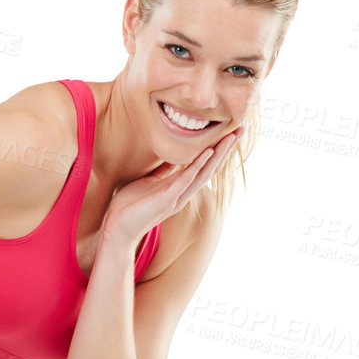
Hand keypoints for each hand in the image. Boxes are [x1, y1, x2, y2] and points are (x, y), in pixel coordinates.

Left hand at [102, 127, 242, 248]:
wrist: (116, 229)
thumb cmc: (129, 207)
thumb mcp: (149, 182)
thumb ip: (163, 172)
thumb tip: (173, 158)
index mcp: (179, 188)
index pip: (204, 166)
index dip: (218, 149)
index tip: (231, 131)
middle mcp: (182, 193)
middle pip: (211, 168)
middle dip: (226, 148)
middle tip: (242, 129)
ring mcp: (176, 197)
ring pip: (203, 173)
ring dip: (218, 155)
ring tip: (231, 137)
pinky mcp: (166, 200)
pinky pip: (184, 180)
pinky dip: (196, 166)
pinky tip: (207, 152)